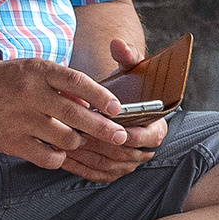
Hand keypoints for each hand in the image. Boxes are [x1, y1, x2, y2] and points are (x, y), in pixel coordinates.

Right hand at [0, 58, 131, 174]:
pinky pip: (47, 157)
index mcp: (37, 70)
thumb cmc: (1, 82)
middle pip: (76, 114)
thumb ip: (58, 84)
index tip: (117, 109)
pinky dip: (58, 157)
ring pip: (65, 138)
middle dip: (103, 128)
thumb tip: (90, 103)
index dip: (101, 97)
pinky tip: (58, 152)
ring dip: (78, 142)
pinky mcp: (11, 141)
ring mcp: (19, 119)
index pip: (77, 82)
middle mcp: (29, 93)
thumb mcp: (29, 70)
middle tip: (120, 136)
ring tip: (78, 140)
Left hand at [59, 36, 166, 181]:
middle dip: (103, 143)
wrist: (114, 105)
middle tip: (82, 133)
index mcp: (156, 124)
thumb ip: (127, 56)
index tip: (117, 127)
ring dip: (88, 156)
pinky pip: (96, 174)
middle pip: (125, 153)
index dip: (134, 133)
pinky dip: (80, 168)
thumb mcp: (129, 69)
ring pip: (109, 165)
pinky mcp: (111, 171)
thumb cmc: (123, 87)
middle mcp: (144, 147)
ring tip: (68, 143)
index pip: (150, 136)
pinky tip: (62, 155)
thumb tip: (118, 44)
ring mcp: (128, 162)